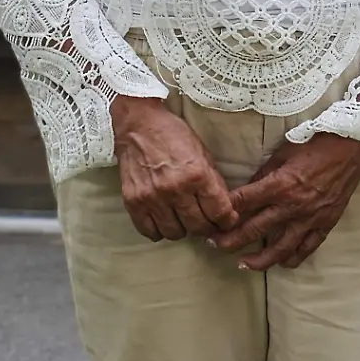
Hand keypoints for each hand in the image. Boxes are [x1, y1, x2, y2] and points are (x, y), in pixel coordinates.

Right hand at [111, 95, 239, 241]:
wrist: (139, 127)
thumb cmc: (175, 137)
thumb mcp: (204, 154)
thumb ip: (213, 182)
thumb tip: (224, 207)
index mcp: (198, 175)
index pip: (219, 212)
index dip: (227, 220)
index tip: (227, 221)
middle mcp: (175, 189)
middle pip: (198, 226)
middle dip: (207, 227)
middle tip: (207, 223)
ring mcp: (152, 198)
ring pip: (175, 233)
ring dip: (183, 230)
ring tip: (184, 220)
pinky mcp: (133, 202)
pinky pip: (149, 231)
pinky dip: (159, 231)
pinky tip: (165, 221)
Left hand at [210, 134, 359, 269]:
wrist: (354, 147)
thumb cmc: (318, 144)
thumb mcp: (283, 153)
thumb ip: (264, 175)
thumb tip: (246, 193)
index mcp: (279, 184)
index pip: (242, 203)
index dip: (223, 212)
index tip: (211, 219)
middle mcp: (292, 205)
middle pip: (253, 230)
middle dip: (229, 241)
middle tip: (215, 245)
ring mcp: (310, 218)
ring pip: (279, 249)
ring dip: (258, 260)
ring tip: (242, 264)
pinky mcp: (326, 223)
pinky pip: (307, 248)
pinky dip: (292, 258)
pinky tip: (281, 262)